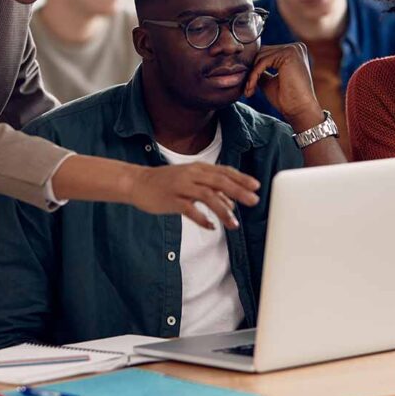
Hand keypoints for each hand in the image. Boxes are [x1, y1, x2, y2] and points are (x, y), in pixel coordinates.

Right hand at [125, 163, 259, 230]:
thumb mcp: (190, 181)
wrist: (138, 182)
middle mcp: (191, 175)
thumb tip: (231, 204)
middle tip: (254, 201)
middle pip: (220, 181)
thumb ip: (210, 190)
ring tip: (234, 224)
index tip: (256, 186)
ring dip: (223, 210)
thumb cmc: (166, 182)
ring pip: (207, 196)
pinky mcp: (171, 200)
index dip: (241, 178)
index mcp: (198, 168)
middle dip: (239, 191)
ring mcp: (181, 187)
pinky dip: (202, 219)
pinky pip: (190, 210)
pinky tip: (211, 227)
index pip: (224, 171)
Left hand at [243, 43, 322, 129]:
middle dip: (252, 71)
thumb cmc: (287, 99)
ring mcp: (293, 49)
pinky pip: (263, 62)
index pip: (266, 54)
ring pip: (261, 57)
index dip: (254, 68)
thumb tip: (246, 65)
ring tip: (249, 90)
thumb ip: (261, 71)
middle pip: (263, 52)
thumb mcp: (269, 81)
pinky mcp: (289, 54)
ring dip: (252, 75)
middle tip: (247, 89)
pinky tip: (251, 88)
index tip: (248, 85)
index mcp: (293, 52)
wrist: (299, 110)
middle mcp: (295, 47)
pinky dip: (254, 75)